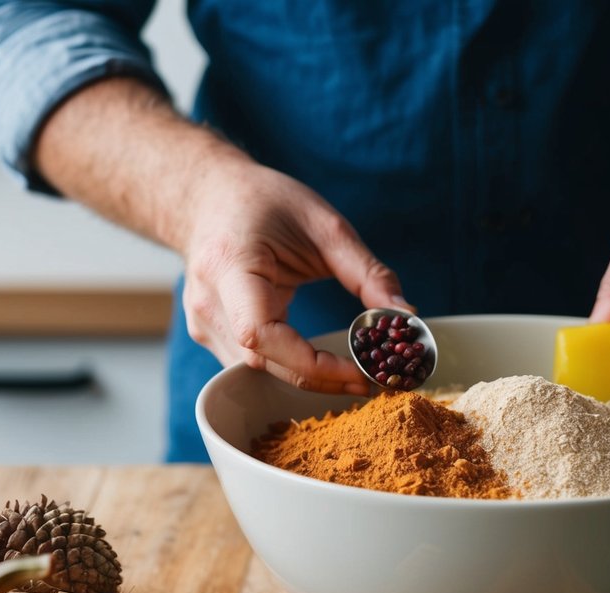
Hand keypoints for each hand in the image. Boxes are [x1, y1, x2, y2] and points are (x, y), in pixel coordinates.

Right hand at [182, 161, 408, 394]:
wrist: (209, 195)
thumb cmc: (264, 202)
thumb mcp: (325, 225)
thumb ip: (367, 273)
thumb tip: (407, 314)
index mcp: (229, 266)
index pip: (261, 334)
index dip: (311, 364)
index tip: (359, 371)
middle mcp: (208, 301)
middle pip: (263, 361)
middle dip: (322, 378)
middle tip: (373, 379)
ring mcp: (202, 321)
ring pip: (257, 371)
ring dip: (308, 378)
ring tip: (355, 373)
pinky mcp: (209, 333)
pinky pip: (252, 363)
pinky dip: (290, 367)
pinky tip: (324, 363)